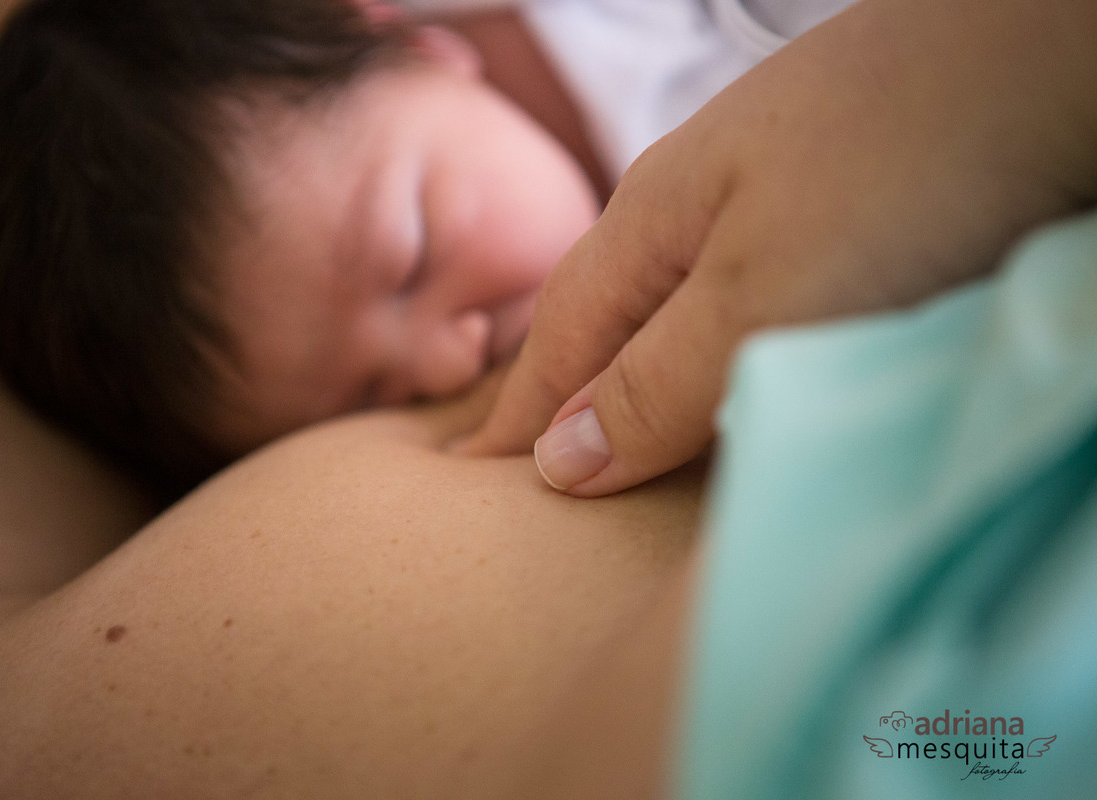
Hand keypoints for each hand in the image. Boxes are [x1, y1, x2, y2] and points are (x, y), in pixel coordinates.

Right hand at [459, 0, 1096, 495]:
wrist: (1054, 49)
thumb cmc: (905, 169)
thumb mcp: (764, 300)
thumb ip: (658, 384)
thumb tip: (559, 463)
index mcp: (657, 218)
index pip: (561, 333)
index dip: (519, 410)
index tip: (476, 470)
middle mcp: (704, 198)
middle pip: (610, 307)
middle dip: (566, 384)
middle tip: (537, 456)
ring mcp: (778, 191)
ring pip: (682, 299)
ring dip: (644, 366)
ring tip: (624, 424)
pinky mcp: (849, 199)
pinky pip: (750, 292)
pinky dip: (721, 345)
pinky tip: (740, 363)